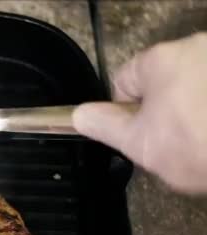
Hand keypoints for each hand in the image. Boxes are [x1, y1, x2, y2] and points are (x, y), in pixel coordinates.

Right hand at [73, 32, 206, 193]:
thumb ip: (107, 126)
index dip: (126, 112)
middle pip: (164, 82)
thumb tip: (79, 114)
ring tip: (206, 140)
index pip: (124, 81)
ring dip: (196, 108)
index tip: (142, 135)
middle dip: (165, 109)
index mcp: (160, 61)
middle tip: (175, 143)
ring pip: (196, 87)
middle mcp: (196, 48)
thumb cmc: (198, 146)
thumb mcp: (142, 145)